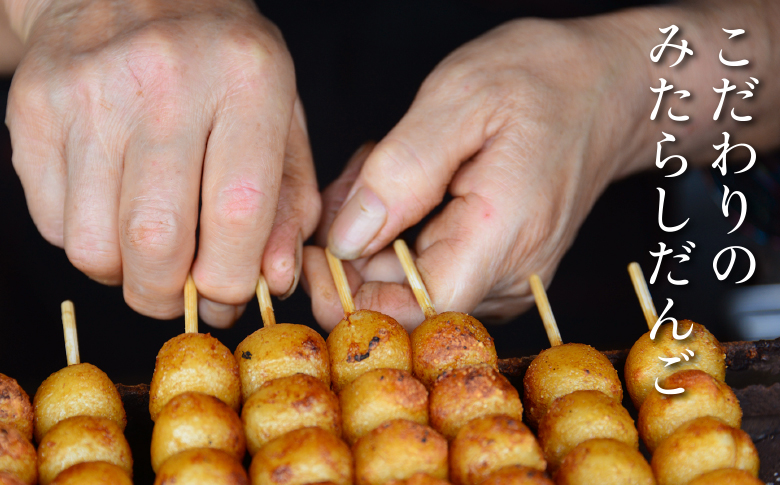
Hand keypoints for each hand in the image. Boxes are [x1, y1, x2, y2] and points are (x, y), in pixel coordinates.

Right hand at [6, 0, 319, 326]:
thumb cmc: (222, 63)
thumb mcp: (282, 117)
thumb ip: (290, 203)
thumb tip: (273, 281)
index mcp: (244, 78)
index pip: (237, 212)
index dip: (232, 280)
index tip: (229, 293)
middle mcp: (163, 80)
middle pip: (156, 241)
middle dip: (169, 296)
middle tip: (181, 293)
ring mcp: (87, 92)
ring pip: (95, 246)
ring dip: (126, 273)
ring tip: (150, 247)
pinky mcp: (32, 108)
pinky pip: (54, 224)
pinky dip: (90, 241)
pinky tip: (114, 207)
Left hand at [304, 18, 652, 330]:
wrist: (609, 88)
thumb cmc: (544, 82)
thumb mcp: (462, 99)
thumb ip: (402, 172)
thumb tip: (348, 240)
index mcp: (500, 239)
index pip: (413, 313)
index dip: (351, 297)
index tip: (317, 252)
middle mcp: (508, 276)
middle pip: (399, 300)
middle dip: (353, 246)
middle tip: (356, 176)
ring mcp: (504, 277)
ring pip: (406, 282)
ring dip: (374, 228)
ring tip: (384, 164)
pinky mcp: (496, 267)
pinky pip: (427, 266)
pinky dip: (397, 227)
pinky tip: (406, 179)